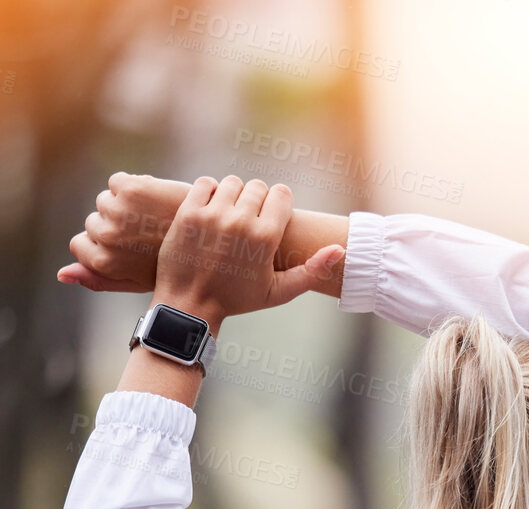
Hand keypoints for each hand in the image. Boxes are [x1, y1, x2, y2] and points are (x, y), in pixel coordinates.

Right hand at [59, 172, 187, 292]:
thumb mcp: (136, 280)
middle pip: (92, 221)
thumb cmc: (176, 265)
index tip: (124, 245)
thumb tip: (60, 274)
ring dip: (124, 205)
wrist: (215, 237)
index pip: (78, 244)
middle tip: (145, 232)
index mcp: (105, 262)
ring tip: (152, 217)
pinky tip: (156, 199)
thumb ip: (97, 279)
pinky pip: (117, 181)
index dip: (101, 243)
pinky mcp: (131, 188)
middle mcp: (107, 236)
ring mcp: (118, 212)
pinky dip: (133, 185)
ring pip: (105, 200)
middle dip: (115, 224)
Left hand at [150, 175, 342, 327]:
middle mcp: (240, 222)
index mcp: (265, 238)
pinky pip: (205, 183)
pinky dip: (210, 192)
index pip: (281, 194)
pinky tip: (212, 209)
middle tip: (250, 220)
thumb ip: (312, 271)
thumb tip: (340, 250)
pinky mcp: (188, 212)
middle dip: (257, 200)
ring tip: (231, 215)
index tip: (272, 217)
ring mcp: (211, 215)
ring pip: (233, 183)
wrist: (190, 305)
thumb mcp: (279, 292)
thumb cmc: (237, 300)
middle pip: (258, 187)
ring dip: (234, 195)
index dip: (279, 204)